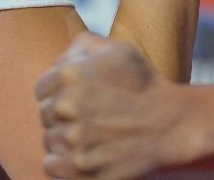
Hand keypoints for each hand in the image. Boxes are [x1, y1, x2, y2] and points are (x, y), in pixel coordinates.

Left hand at [36, 34, 177, 178]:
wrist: (171, 124)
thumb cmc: (144, 85)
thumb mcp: (118, 50)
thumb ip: (82, 45)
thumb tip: (57, 62)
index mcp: (70, 75)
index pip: (42, 89)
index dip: (59, 94)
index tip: (80, 99)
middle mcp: (67, 105)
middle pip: (45, 115)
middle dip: (64, 116)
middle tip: (92, 117)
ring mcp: (73, 139)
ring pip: (50, 140)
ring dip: (65, 138)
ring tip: (94, 134)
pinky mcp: (79, 167)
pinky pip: (51, 164)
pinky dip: (64, 162)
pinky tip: (87, 152)